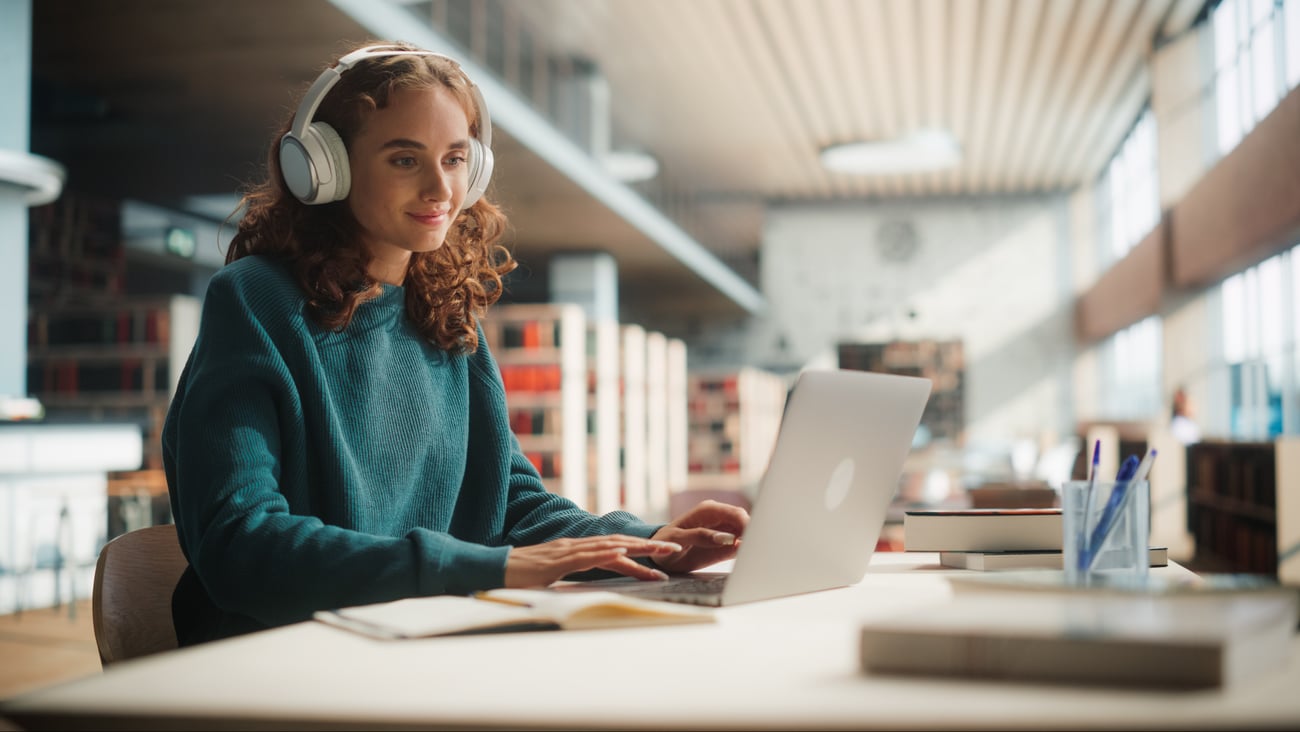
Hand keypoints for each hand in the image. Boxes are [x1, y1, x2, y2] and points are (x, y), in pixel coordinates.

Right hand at [505, 535, 682, 587]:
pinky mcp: (558, 561)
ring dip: (638, 549)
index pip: (615, 546)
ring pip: (610, 547)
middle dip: (649, 544)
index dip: (640, 547)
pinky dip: (608, 554)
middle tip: (676, 548)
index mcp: (577, 549)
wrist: (495, 568)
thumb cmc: (522, 576)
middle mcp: (577, 545)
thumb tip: (592, 582)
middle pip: (620, 542)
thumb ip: (573, 574)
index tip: (663, 553)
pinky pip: (588, 556)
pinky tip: (624, 555)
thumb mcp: (554, 576)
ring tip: (662, 552)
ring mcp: (568, 551)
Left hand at [650, 500, 748, 573]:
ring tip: (752, 557)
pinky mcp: (724, 545)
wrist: (659, 555)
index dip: (748, 526)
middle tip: (754, 551)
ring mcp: (723, 531)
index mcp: (708, 510)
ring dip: (751, 544)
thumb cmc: (665, 542)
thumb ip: (701, 536)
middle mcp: (719, 518)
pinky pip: (740, 546)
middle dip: (753, 534)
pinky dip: (745, 552)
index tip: (751, 541)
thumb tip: (726, 537)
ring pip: (746, 534)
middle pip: (745, 522)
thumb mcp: (678, 539)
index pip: (736, 514)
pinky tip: (746, 559)